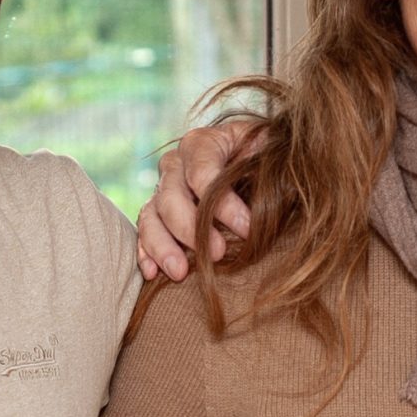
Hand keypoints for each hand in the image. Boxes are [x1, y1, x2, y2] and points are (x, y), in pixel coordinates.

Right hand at [138, 118, 260, 281]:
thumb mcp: (271, 150)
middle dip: (193, 228)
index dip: (222, 204)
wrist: (255, 163)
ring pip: (151, 216)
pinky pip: (144, 232)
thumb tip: (273, 196)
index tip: (248, 229)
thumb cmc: (266, 158)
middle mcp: (176, 164)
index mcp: (202, 143)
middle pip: (171, 196)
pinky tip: (151, 273)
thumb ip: (270, 164)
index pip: (201, 172)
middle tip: (219, 254)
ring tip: (180, 272)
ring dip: (163, 246)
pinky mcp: (156, 214)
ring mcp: (162, 189)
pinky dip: (145, 253)